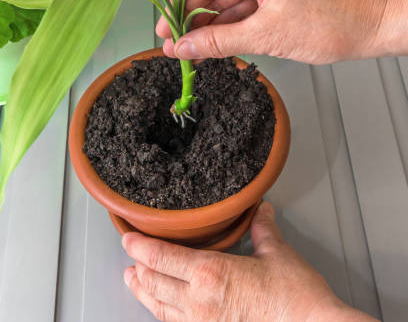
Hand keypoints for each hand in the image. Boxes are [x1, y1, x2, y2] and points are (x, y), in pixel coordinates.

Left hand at [122, 201, 375, 320]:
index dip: (140, 246)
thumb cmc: (295, 299)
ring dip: (144, 293)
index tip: (128, 238)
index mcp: (210, 273)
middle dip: (138, 269)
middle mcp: (199, 302)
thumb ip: (264, 229)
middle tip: (129, 259)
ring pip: (161, 309)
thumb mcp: (278, 255)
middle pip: (155, 283)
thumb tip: (262, 210)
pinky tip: (164, 312)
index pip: (162, 257)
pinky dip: (164, 316)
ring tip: (134, 283)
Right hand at [156, 0, 390, 63]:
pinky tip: (219, 44)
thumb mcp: (265, 35)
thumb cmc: (329, 23)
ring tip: (194, 52)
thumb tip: (183, 47)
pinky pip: (249, 6)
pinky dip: (235, 25)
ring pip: (232, 1)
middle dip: (197, 21)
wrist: (372, 26)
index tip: (167, 33)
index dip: (182, 9)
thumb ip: (218, 41)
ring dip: (215, 26)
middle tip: (177, 48)